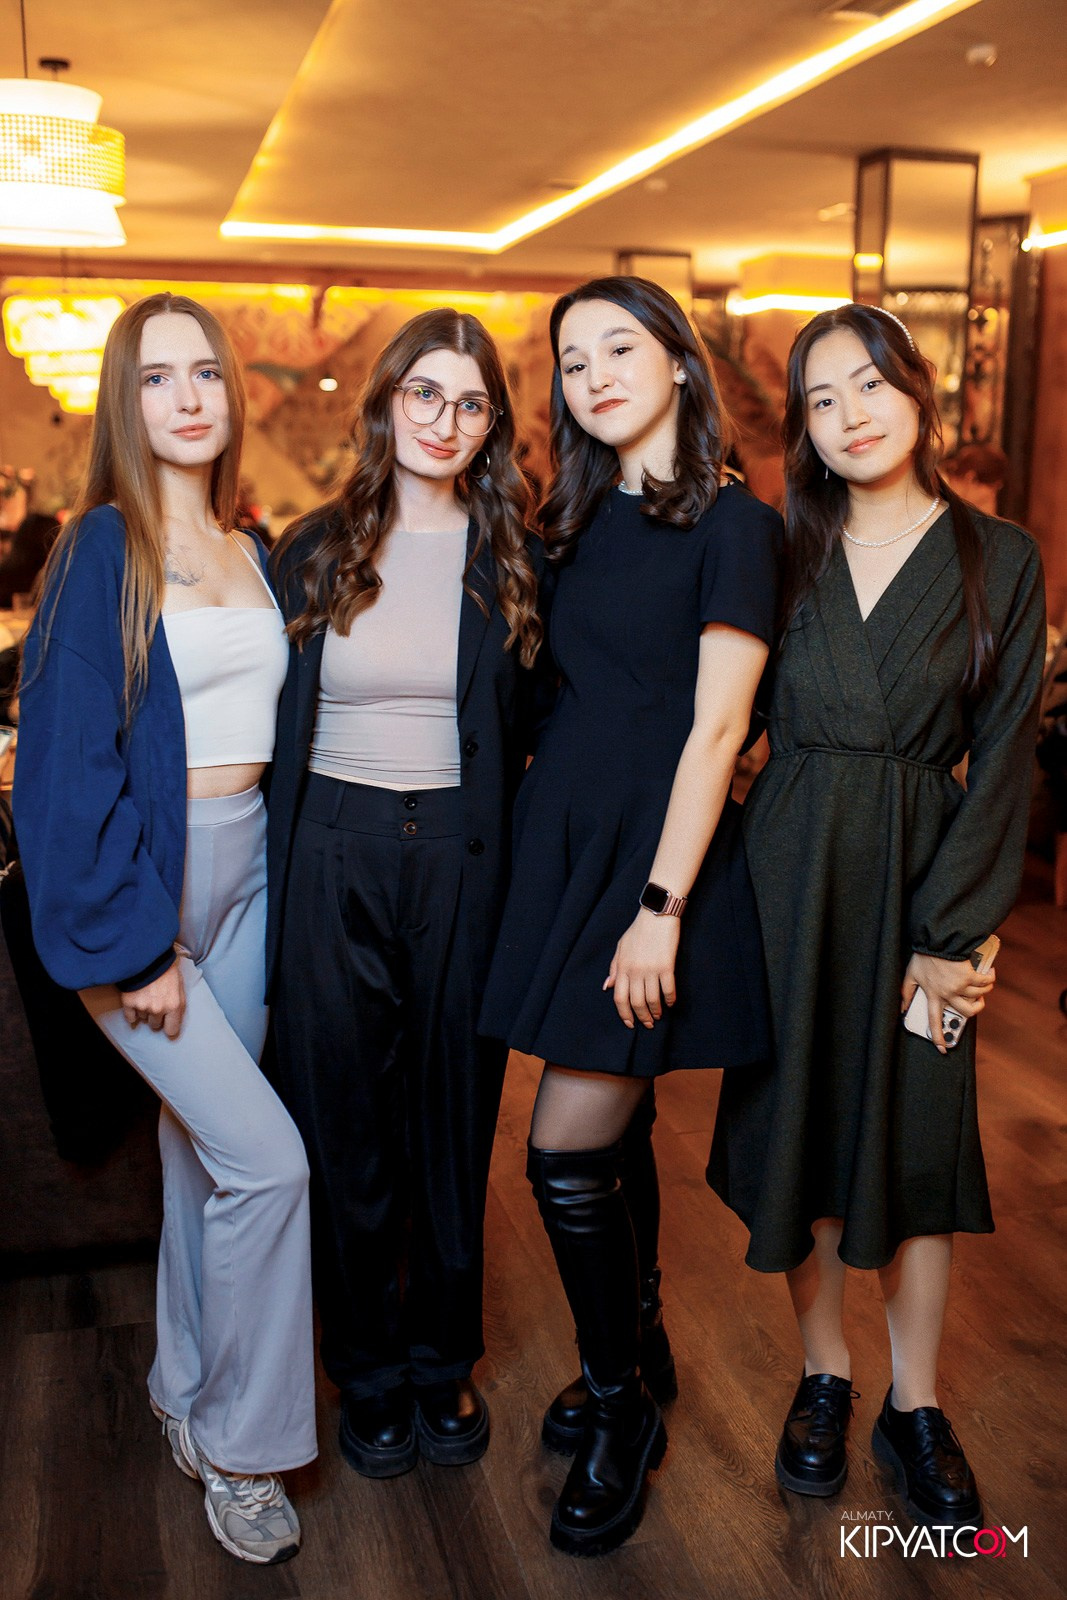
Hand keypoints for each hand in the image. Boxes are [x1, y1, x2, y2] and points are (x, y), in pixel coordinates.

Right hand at [120, 962, 185, 1039]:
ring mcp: (143, 1007)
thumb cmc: (166, 968)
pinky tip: (135, 1003)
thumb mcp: (180, 986)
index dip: (169, 1028)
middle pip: (155, 1025)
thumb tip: (174, 1018)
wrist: (148, 955)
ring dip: (144, 1011)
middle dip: (156, 1017)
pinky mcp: (129, 1003)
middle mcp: (158, 1009)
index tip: (167, 1025)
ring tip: (146, 996)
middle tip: (155, 1003)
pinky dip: (131, 1012)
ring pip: (143, 1019)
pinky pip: (130, 1017)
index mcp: (174, 1006)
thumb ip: (177, 1003)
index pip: (172, 1031)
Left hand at [604, 909, 680, 1029]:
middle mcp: (635, 971)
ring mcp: (651, 969)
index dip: (624, 1014)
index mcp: (622, 967)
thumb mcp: (621, 947)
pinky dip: (669, 999)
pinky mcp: (666, 966)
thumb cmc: (638, 930)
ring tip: (658, 1015)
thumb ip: (614, 968)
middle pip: (636, 1002)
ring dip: (656, 1011)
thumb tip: (607, 986)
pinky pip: (668, 989)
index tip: (630, 1023)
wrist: (657, 914)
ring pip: (652, 999)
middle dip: (642, 1017)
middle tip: (648, 1024)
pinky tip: (670, 1003)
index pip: (619, 998)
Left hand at [901, 951, 994, 1054]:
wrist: (937, 940)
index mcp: (932, 995)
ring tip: (985, 983)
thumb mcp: (911, 974)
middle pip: (966, 1013)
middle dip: (976, 1010)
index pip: (933, 1021)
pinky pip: (985, 982)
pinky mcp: (970, 976)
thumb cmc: (924, 956)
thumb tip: (902, 1007)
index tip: (943, 1050)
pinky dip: (990, 978)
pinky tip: (989, 972)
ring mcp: (960, 986)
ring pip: (978, 997)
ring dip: (985, 991)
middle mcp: (947, 994)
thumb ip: (906, 992)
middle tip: (978, 1004)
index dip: (938, 1037)